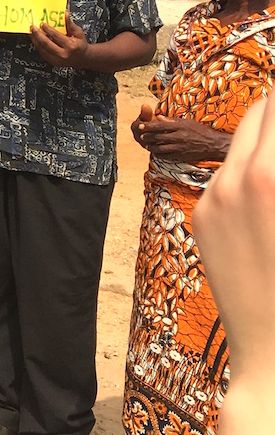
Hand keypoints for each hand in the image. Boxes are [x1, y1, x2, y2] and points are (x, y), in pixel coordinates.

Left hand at [30, 12, 88, 66]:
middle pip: (46, 43)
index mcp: (71, 46)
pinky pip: (42, 52)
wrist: (82, 58)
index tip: (42, 24)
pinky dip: (37, 45)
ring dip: (35, 40)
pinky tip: (35, 39)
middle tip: (32, 27)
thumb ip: (70, 23)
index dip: (48, 29)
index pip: (56, 36)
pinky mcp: (53, 62)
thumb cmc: (80, 44)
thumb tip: (65, 13)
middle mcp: (63, 54)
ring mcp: (57, 60)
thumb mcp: (78, 32)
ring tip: (31, 33)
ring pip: (42, 49)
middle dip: (38, 34)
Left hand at [133, 105, 229, 161]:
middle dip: (147, 136)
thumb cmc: (199, 131)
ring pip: (160, 148)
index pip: (160, 126)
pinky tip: (155, 152)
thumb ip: (171, 120)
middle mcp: (179, 137)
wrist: (213, 144)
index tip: (140, 126)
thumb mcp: (187, 122)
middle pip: (158, 137)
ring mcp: (180, 147)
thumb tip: (157, 117)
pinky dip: (158, 154)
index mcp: (180, 127)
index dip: (148, 126)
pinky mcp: (181, 156)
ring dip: (151, 146)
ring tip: (146, 144)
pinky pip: (166, 156)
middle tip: (140, 136)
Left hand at [198, 97, 274, 430]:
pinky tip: (270, 183)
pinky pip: (227, 172)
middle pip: (264, 113)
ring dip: (268, 133)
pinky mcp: (203, 216)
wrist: (274, 357)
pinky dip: (251, 165)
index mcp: (273, 178)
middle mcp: (237, 179)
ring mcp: (214, 197)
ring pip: (243, 139)